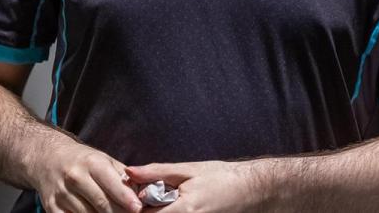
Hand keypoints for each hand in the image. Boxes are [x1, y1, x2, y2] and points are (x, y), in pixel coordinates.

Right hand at [28, 139, 141, 212]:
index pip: (111, 183)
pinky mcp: (51, 208)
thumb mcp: (104, 160)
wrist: (47, 159)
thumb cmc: (83, 161)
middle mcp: (75, 177)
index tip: (138, 208)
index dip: (125, 198)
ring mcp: (62, 194)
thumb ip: (123, 176)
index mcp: (92, 163)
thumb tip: (143, 192)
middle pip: (101, 204)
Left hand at [126, 161, 260, 212]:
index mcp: (183, 210)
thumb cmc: (221, 177)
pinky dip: (172, 212)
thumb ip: (157, 172)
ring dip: (161, 212)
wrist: (250, 190)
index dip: (138, 205)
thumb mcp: (189, 170)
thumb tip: (128, 172)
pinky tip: (177, 205)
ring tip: (172, 200)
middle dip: (149, 210)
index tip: (140, 193)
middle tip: (157, 197)